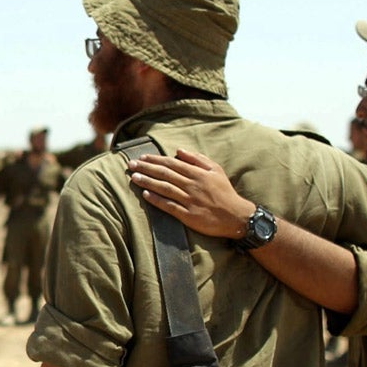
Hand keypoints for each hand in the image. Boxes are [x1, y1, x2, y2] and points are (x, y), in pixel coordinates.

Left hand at [126, 150, 254, 238]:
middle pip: (165, 174)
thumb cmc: (225, 192)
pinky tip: (146, 195)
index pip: (172, 163)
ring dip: (148, 182)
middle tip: (131, 165)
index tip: (141, 157)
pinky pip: (170, 206)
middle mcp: (192, 185)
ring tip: (134, 177)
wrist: (236, 216)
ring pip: (165, 188)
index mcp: (198, 173)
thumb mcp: (215, 170)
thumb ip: (197, 159)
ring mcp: (190, 200)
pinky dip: (157, 200)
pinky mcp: (188, 215)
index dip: (155, 159)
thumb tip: (179, 150)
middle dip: (146, 168)